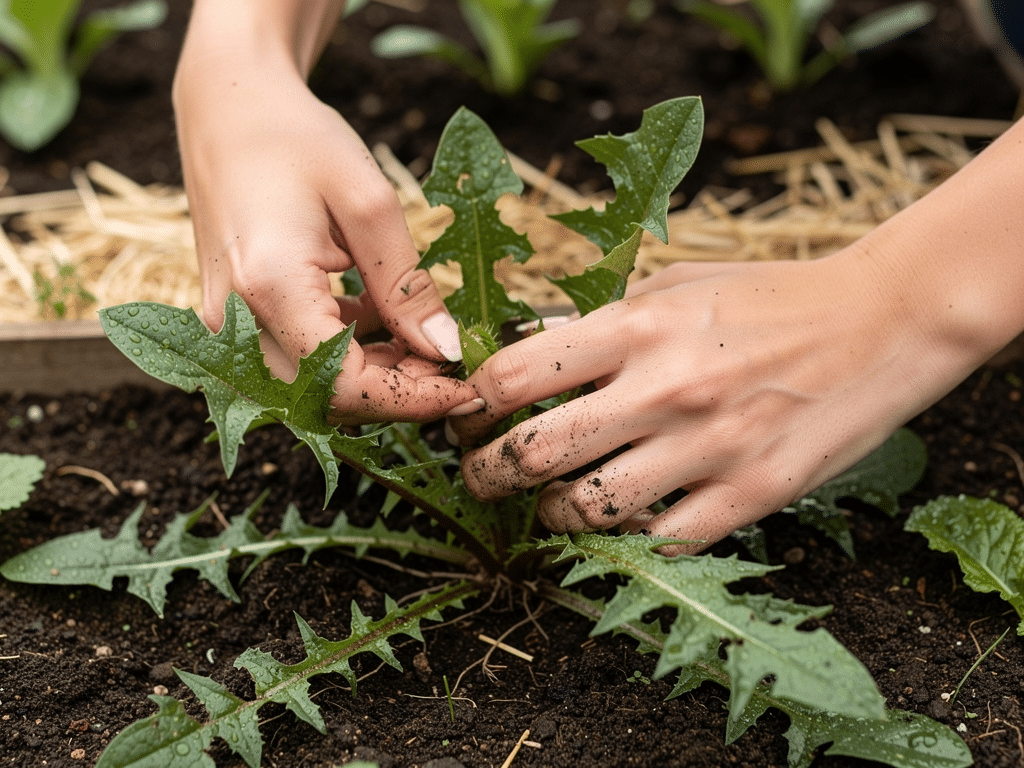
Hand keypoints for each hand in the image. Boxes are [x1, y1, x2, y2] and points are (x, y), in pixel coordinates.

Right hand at [174, 12, 479, 424]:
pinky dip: (345, 356)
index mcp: (270, 288)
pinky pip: (295, 362)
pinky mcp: (232, 320)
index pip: (347, 386)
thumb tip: (447, 349)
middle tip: (448, 360)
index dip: (413, 398)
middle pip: (327, 399)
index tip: (464, 388)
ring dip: (373, 376)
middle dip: (396, 392)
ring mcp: (226, 325)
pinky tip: (378, 321)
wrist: (228, 106)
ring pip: (312, 389)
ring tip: (419, 336)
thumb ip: (408, 287)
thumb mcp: (371, 204)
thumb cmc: (296, 139)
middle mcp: (236, 321)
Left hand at [449, 253, 969, 551]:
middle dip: (484, 474)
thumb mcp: (672, 286)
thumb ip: (598, 322)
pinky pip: (661, 540)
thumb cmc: (767, 297)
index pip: (512, 375)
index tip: (466, 415)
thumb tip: (522, 349)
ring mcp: (708, 447)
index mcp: (637, 325)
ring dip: (550, 515)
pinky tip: (626, 518)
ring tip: (549, 506)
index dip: (469, 403)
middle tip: (479, 476)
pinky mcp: (750, 494)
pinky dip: (630, 537)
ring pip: (585, 509)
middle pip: (531, 453)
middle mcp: (663, 387)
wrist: (880, 320)